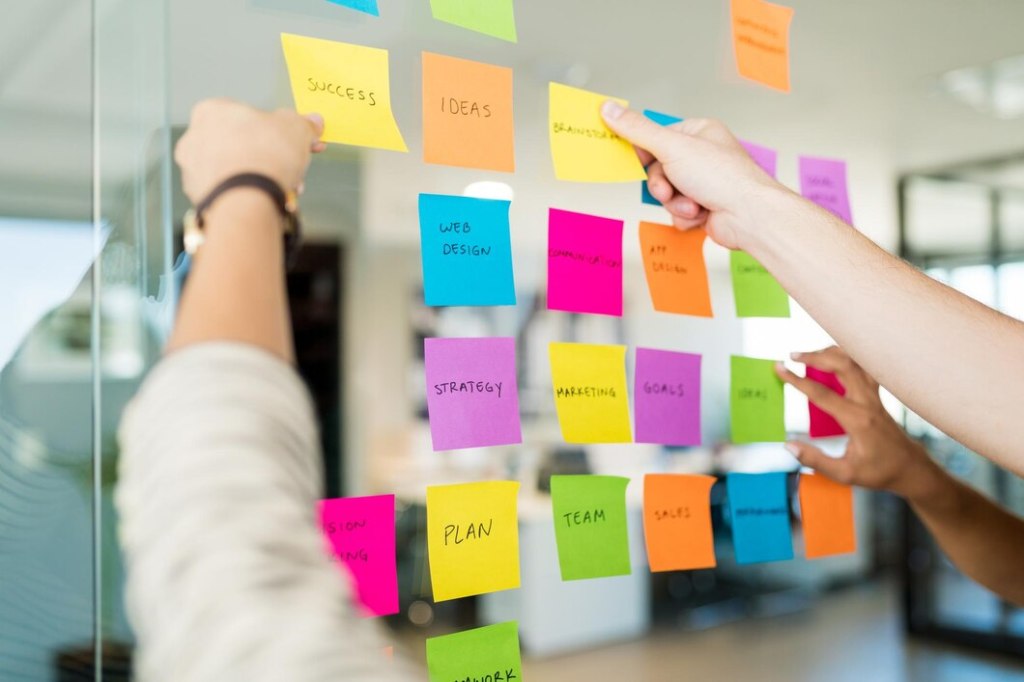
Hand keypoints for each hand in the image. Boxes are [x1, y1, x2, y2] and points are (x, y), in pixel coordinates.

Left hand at [175, 98, 325, 204]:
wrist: (247, 200)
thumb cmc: (264, 156)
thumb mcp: (296, 129)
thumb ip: (304, 124)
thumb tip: (314, 122)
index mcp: (212, 111)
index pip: (250, 116)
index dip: (279, 129)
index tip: (296, 140)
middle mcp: (196, 138)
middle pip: (244, 144)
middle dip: (273, 157)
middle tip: (295, 166)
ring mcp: (195, 170)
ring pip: (239, 170)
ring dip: (265, 177)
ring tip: (288, 188)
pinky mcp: (201, 197)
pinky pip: (232, 191)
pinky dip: (252, 195)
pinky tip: (272, 200)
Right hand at [601, 101, 784, 249]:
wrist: (748, 216)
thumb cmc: (724, 177)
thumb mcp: (672, 147)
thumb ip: (637, 131)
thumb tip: (610, 109)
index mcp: (698, 133)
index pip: (656, 138)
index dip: (645, 154)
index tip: (637, 161)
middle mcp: (701, 156)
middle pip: (658, 170)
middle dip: (662, 186)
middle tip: (670, 190)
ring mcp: (703, 183)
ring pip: (667, 194)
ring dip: (675, 204)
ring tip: (693, 204)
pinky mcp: (704, 206)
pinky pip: (677, 212)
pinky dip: (684, 216)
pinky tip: (701, 214)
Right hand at [775, 346, 941, 500]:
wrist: (910, 468)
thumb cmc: (879, 472)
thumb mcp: (845, 474)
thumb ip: (815, 460)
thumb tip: (789, 446)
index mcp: (857, 420)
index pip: (821, 394)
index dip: (797, 380)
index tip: (779, 368)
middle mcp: (867, 403)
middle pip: (842, 366)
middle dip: (815, 356)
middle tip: (793, 355)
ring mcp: (874, 396)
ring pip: (855, 361)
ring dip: (832, 352)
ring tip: (811, 354)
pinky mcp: (877, 395)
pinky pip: (863, 367)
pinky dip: (847, 357)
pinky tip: (834, 357)